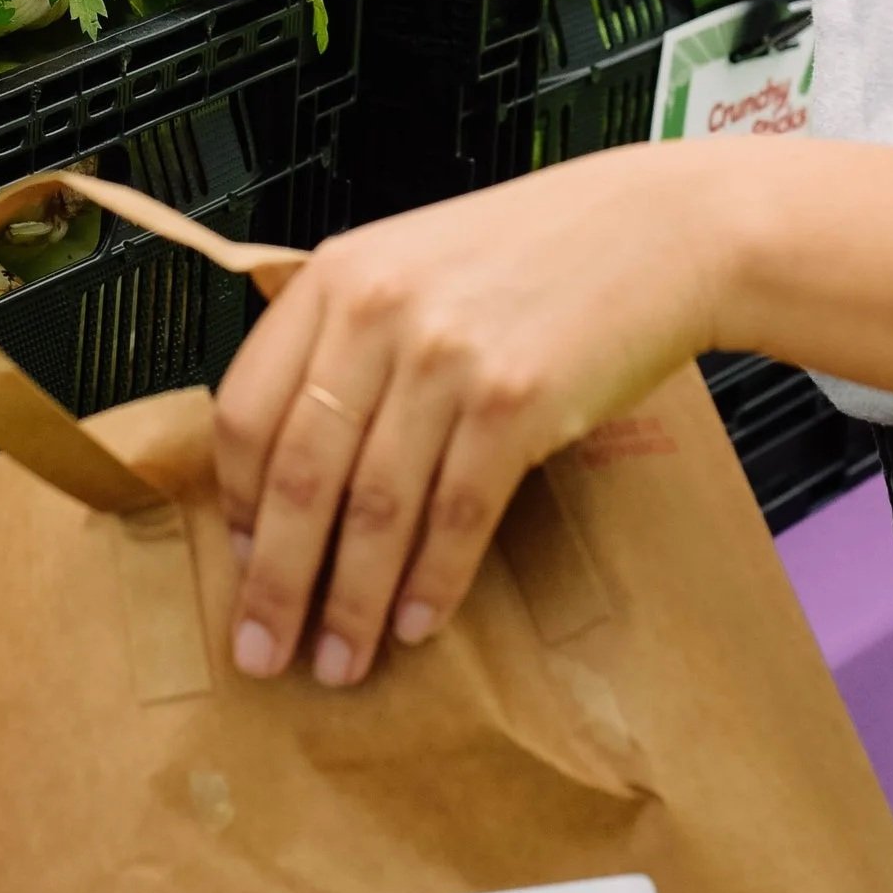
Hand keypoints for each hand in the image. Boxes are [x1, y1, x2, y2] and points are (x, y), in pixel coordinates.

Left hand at [212, 141, 746, 687]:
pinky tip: (417, 624)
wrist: (655, 232)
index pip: (245, 411)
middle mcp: (377, 315)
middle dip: (277, 580)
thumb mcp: (408, 263)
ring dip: (352, 602)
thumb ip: (343, 339)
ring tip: (341, 660)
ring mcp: (446, 360)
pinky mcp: (516, 403)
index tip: (239, 562)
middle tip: (263, 649)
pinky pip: (457, 516)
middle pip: (299, 476)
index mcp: (334, 280)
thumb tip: (287, 460)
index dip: (237, 502)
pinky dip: (433, 581)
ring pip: (376, 510)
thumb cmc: (531, 253)